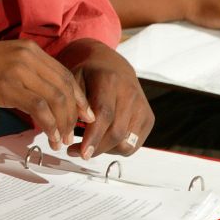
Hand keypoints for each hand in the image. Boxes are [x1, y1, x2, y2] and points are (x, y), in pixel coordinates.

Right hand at [0, 42, 93, 150]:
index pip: (64, 74)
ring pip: (55, 98)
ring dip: (63, 123)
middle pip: (64, 86)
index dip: (78, 98)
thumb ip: (25, 76)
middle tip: (75, 133)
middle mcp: (26, 54)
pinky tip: (49, 137)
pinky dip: (49, 125)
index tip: (84, 116)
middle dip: (74, 114)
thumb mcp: (2, 65)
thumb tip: (43, 102)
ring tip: (61, 140)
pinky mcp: (5, 85)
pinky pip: (39, 107)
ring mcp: (16, 68)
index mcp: (28, 48)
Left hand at [66, 43, 153, 158]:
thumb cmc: (90, 75)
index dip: (93, 136)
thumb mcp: (74, 80)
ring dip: (106, 150)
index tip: (81, 152)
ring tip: (90, 145)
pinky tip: (104, 142)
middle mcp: (130, 93)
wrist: (114, 66)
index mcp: (110, 81)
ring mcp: (142, 107)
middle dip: (96, 148)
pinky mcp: (148, 118)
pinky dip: (117, 149)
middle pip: (117, 132)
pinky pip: (134, 145)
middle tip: (78, 153)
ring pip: (127, 142)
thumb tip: (70, 130)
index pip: (105, 114)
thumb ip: (73, 103)